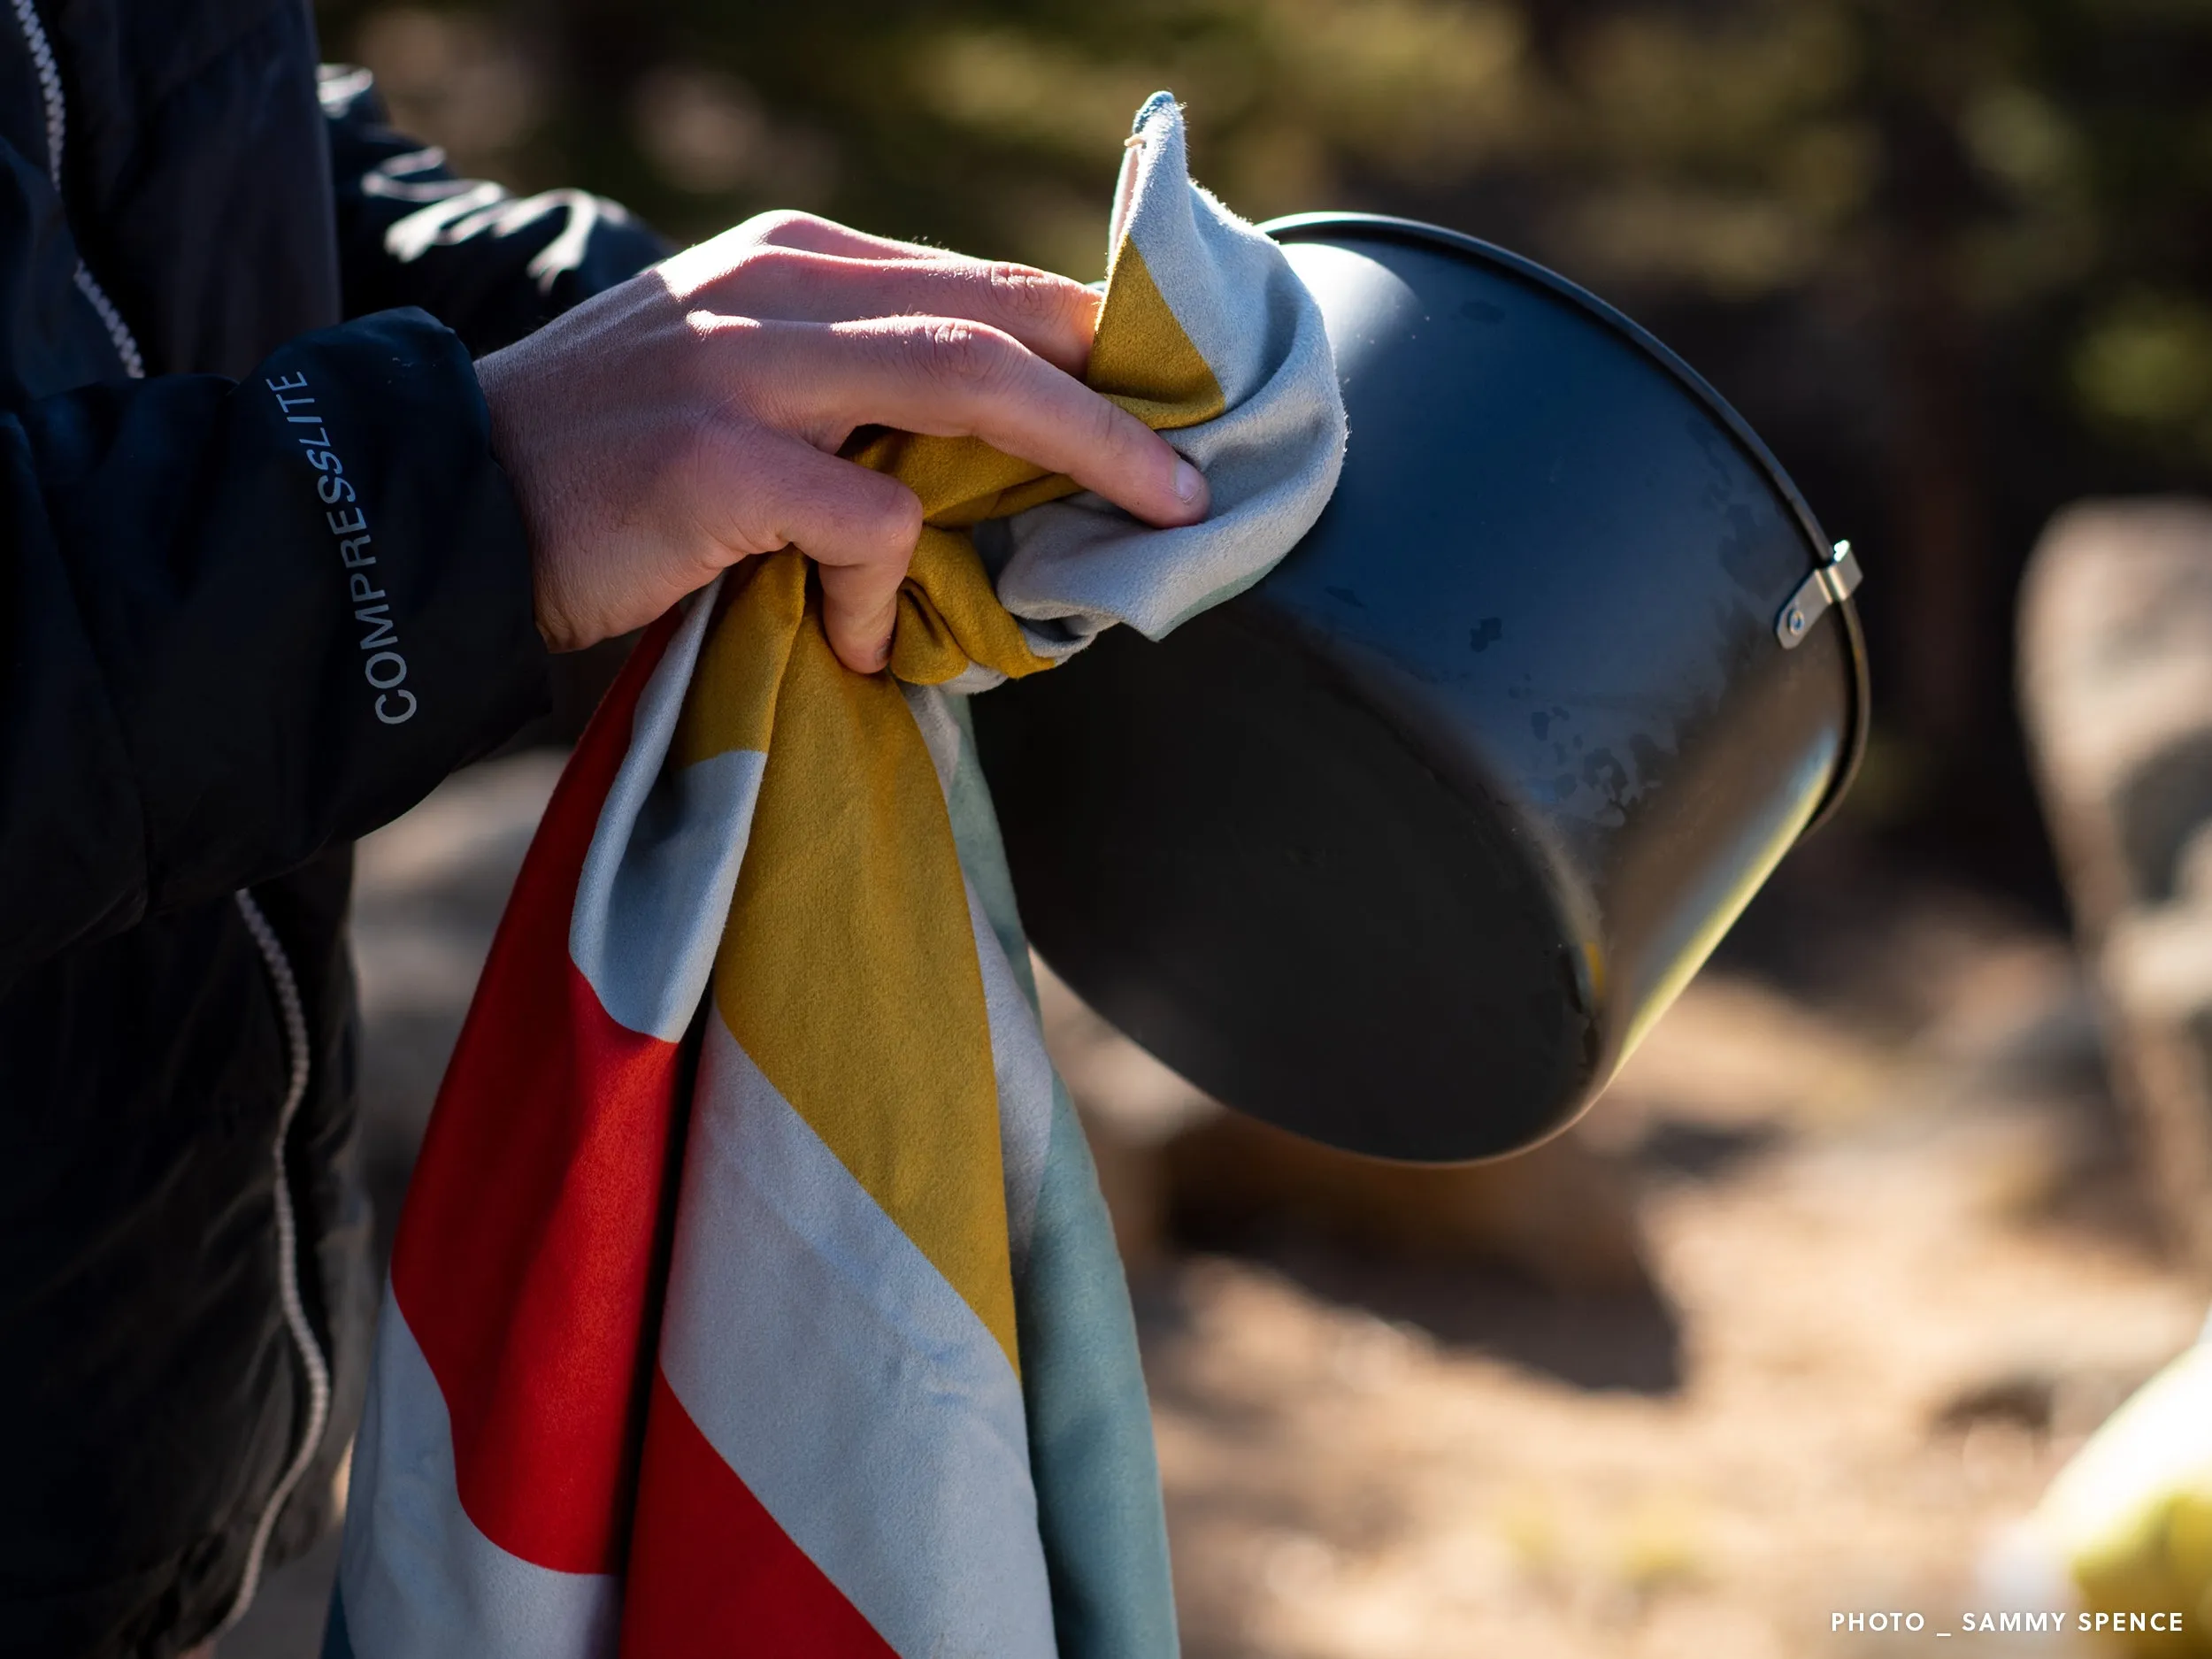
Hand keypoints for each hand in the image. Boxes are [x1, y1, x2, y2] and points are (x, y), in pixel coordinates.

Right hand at [475, 211, 1209, 667]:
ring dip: (1081, 451)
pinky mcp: (714, 462)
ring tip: (1152, 519)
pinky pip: (864, 525)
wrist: (439, 507)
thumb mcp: (736, 380)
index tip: (1167, 398)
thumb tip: (990, 450)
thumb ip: (847, 386)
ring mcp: (744, 368)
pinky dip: (893, 596)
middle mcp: (778, 286)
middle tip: (1198, 467)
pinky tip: (871, 653)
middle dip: (1118, 391)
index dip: (1087, 336)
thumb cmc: (604, 464)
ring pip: (964, 382)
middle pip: (996, 316)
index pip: (976, 280)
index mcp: (795, 258)